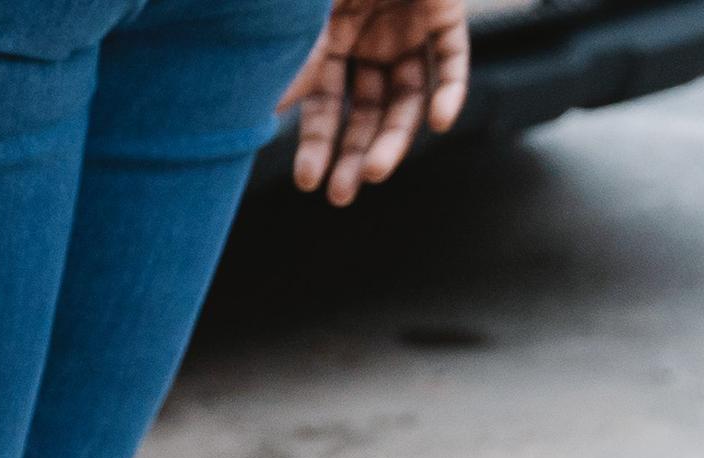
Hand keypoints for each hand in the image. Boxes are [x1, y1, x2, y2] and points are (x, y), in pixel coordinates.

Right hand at [286, 0, 462, 200]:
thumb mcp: (302, 24)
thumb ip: (286, 70)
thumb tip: (251, 119)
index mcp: (332, 39)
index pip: (326, 104)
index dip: (318, 144)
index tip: (308, 182)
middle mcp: (372, 41)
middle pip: (370, 111)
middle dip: (356, 153)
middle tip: (342, 195)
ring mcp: (410, 29)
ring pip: (409, 96)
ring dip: (395, 138)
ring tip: (376, 172)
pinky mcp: (445, 13)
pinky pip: (452, 61)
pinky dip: (450, 92)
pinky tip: (440, 123)